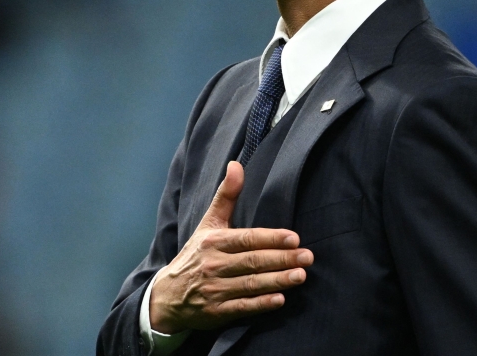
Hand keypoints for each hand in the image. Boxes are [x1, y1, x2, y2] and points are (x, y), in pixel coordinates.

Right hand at [149, 161, 313, 333]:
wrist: (168, 295)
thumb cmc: (196, 254)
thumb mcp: (208, 223)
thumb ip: (227, 195)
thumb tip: (236, 164)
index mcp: (213, 241)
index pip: (246, 238)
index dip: (271, 238)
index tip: (295, 238)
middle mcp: (213, 265)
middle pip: (252, 261)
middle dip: (282, 259)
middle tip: (308, 257)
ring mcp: (214, 290)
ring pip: (250, 284)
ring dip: (277, 280)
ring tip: (300, 276)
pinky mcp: (216, 312)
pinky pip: (242, 307)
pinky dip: (260, 304)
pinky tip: (280, 300)